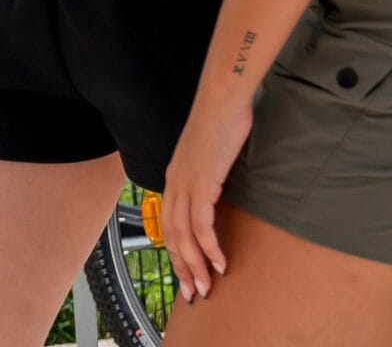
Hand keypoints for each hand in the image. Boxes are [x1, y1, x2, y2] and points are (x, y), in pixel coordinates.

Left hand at [158, 92, 254, 303]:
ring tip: (207, 286)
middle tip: (194, 292)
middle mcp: (174, 182)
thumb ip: (208, 171)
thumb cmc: (220, 120)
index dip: (176, 252)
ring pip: (184, 235)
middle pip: (172, 235)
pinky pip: (202, 223)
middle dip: (183, 267)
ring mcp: (186, 183)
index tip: (186, 274)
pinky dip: (209, 246)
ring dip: (196, 264)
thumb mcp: (209, 152)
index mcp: (174, 176)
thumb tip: (217, 187)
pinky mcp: (202, 181)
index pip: (169, 223)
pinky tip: (219, 262)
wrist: (222, 98)